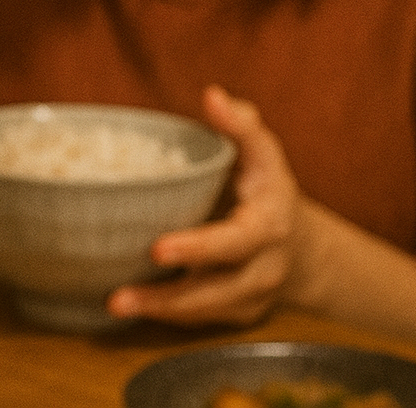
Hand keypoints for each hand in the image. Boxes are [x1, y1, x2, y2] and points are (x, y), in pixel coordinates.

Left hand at [108, 85, 298, 326]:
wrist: (299, 245)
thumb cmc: (266, 189)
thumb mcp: (263, 153)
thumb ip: (241, 125)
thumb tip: (213, 96)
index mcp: (269, 225)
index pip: (237, 241)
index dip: (200, 248)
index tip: (158, 249)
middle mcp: (262, 267)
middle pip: (220, 289)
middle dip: (171, 295)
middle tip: (122, 294)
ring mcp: (251, 296)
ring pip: (206, 311)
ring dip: (159, 310)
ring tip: (115, 303)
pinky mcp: (235, 313)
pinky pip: (200, 318)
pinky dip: (165, 314)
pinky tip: (128, 305)